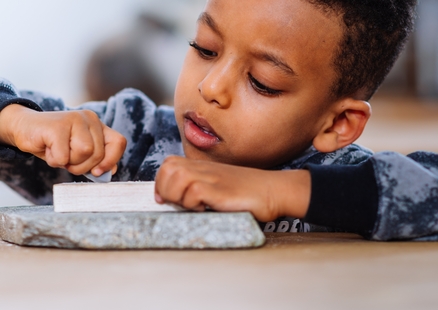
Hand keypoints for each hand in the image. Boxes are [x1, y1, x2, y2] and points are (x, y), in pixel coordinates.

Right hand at [0, 104, 126, 175]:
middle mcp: (90, 119)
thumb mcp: (78, 153)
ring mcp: (74, 119)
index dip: (111, 160)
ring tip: (58, 153)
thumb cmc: (54, 144)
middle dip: (82, 166)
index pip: (119, 142)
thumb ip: (96, 160)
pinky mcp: (57, 125)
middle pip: (98, 154)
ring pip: (84, 153)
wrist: (24, 128)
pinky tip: (48, 149)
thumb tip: (110, 172)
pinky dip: (55, 160)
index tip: (97, 172)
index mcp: (98, 125)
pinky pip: (64, 156)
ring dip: (69, 162)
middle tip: (67, 160)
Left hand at [154, 156, 310, 221]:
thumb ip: (200, 187)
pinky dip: (194, 204)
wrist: (273, 190)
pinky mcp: (220, 189)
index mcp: (203, 167)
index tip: (165, 199)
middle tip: (179, 204)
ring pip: (176, 178)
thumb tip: (176, 200)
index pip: (168, 164)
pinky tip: (206, 208)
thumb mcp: (219, 184)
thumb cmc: (248, 192)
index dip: (161, 182)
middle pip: (167, 168)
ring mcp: (212, 178)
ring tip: (193, 206)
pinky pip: (194, 192)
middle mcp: (204, 169)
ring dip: (178, 196)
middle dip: (164, 189)